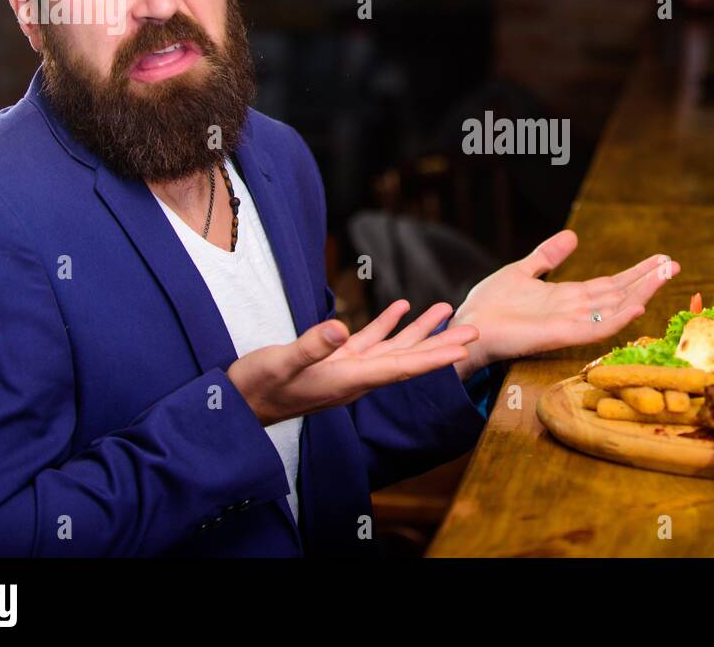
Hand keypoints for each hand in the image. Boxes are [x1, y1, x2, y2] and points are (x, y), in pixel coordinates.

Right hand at [227, 300, 476, 425]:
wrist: (238, 406)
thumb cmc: (257, 388)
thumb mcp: (280, 363)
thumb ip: (310, 346)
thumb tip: (340, 327)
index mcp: (349, 380)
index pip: (401, 367)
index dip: (434, 358)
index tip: (464, 350)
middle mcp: (355, 378)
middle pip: (408, 360)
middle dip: (442, 344)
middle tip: (475, 330)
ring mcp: (346, 369)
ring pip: (393, 348)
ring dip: (420, 330)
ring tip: (445, 308)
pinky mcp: (334, 361)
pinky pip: (369, 341)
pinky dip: (387, 324)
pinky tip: (400, 307)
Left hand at [450, 229, 679, 378]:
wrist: (468, 328)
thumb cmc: (490, 306)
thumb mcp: (522, 271)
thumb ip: (547, 256)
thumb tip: (572, 235)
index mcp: (568, 297)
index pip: (611, 284)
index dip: (636, 272)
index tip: (661, 259)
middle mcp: (575, 311)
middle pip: (620, 294)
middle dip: (647, 280)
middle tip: (675, 265)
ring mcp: (570, 324)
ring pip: (615, 308)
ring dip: (641, 293)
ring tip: (665, 276)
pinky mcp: (560, 336)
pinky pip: (595, 328)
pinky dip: (618, 319)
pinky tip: (638, 307)